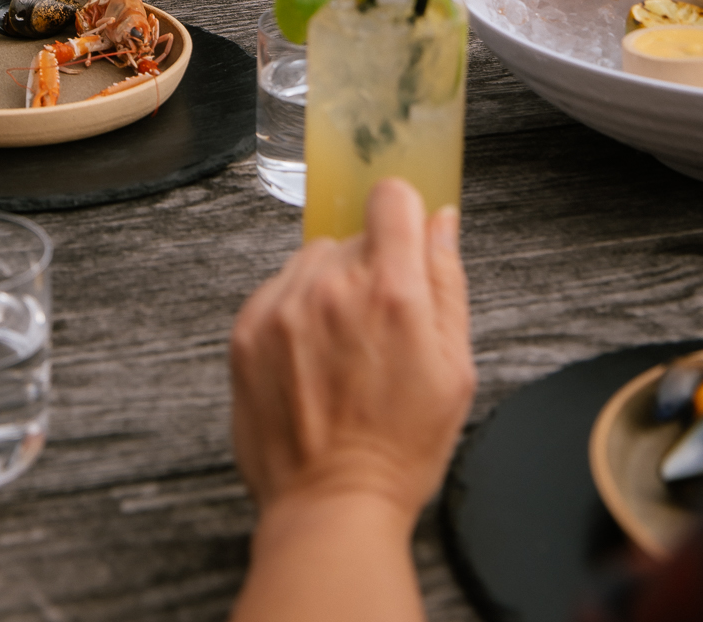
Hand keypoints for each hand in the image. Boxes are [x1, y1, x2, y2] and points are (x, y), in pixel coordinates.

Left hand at [229, 180, 473, 523]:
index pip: (392, 197)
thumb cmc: (399, 449)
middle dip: (370, 270)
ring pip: (313, 261)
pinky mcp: (247, 329)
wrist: (330, 505)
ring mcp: (284, 307)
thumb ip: (446, 283)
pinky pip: (278, 290)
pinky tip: (310, 361)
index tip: (404, 239)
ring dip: (329, 288)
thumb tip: (441, 223)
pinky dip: (294, 312)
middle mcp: (333, 288)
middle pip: (353, 236)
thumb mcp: (454, 370)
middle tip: (379, 330)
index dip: (403, 216)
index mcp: (392, 293)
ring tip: (341, 351)